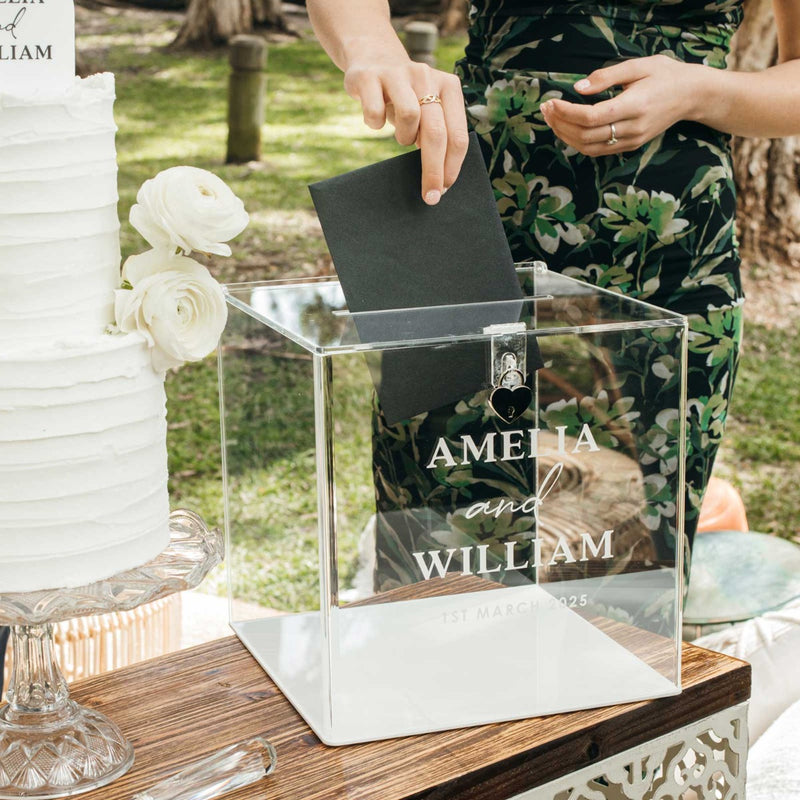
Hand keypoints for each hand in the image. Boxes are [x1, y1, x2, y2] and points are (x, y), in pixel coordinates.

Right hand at [344, 50, 468, 204]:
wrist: (372, 59)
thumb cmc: (405, 97)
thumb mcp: (428, 110)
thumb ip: (439, 134)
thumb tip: (442, 181)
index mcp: (449, 86)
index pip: (457, 135)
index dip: (452, 167)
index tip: (443, 191)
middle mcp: (427, 76)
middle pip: (436, 132)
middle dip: (433, 170)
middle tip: (429, 196)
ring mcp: (398, 74)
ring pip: (409, 118)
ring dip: (404, 138)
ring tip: (401, 136)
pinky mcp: (369, 77)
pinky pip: (375, 113)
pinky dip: (375, 124)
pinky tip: (375, 119)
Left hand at [540, 55, 703, 155]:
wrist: (692, 95)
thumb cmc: (666, 74)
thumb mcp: (638, 65)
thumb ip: (606, 77)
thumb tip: (578, 88)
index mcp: (634, 106)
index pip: (591, 117)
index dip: (566, 112)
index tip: (551, 102)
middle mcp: (632, 128)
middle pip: (585, 135)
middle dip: (560, 124)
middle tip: (545, 109)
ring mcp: (631, 141)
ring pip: (588, 147)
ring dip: (565, 135)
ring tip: (552, 119)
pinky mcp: (630, 146)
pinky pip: (597, 150)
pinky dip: (578, 142)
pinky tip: (568, 128)